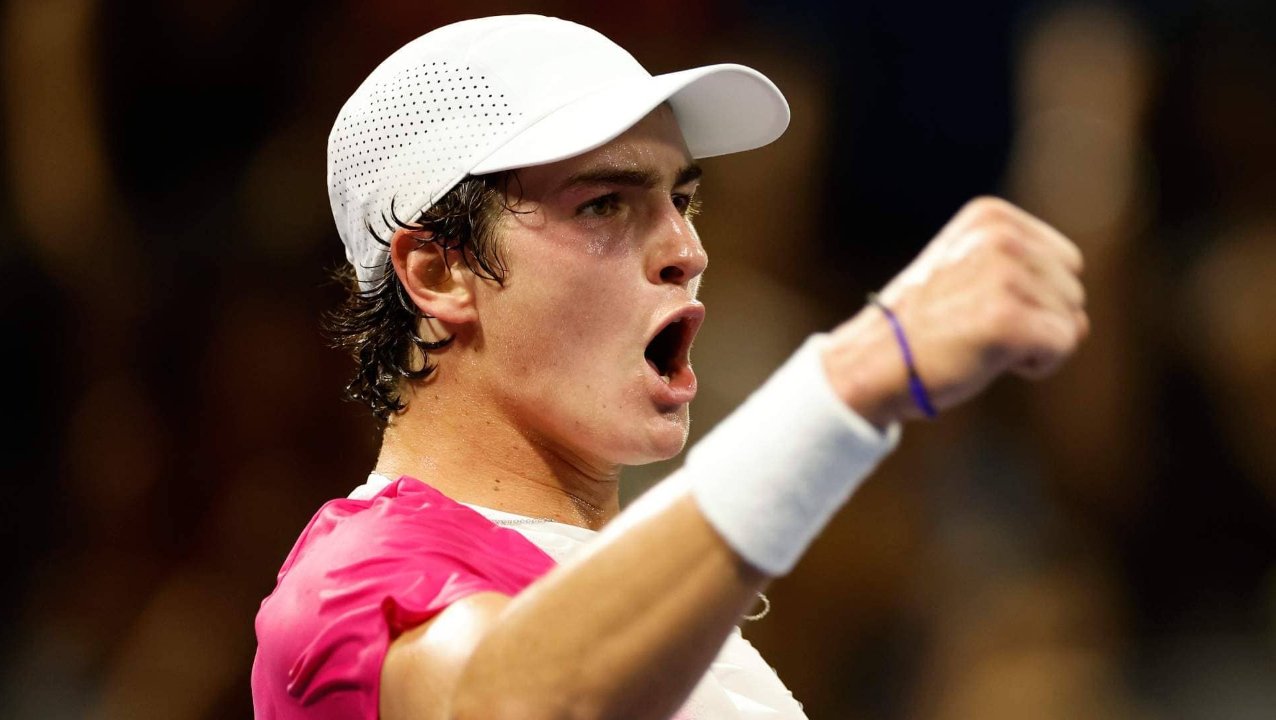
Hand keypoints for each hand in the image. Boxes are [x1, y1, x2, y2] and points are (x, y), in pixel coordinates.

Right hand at [822, 196, 1088, 425]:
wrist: (871, 363)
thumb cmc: (918, 327)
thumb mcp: (964, 269)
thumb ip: (1018, 266)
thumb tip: (1079, 306)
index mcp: (991, 217)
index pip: (1066, 260)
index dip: (1035, 295)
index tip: (983, 307)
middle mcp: (1001, 238)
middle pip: (1072, 290)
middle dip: (1039, 319)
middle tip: (981, 330)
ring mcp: (1005, 277)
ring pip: (1072, 321)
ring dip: (1035, 344)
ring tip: (982, 343)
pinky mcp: (1009, 319)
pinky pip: (1063, 346)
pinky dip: (1037, 365)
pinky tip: (993, 361)